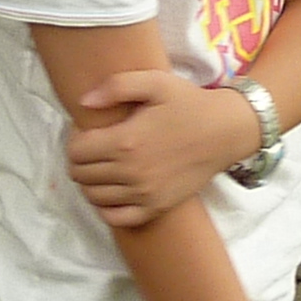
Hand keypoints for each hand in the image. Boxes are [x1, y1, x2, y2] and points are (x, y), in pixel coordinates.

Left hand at [68, 71, 262, 229]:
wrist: (226, 131)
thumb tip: (83, 102)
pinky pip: (115, 218)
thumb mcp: (156, 82)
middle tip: (95, 146)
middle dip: (80, 159)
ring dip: (90, 181)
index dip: (75, 138)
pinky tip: (112, 190)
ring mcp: (144, 194)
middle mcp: (132, 172)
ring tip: (103, 165)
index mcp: (126, 141)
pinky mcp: (156, 207)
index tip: (87, 130)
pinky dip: (105, 207)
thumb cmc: (189, 103)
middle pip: (80, 175)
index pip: (75, 151)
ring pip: (93, 196)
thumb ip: (116, 86)